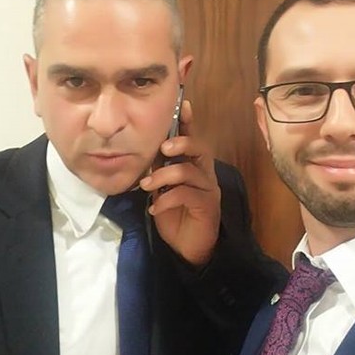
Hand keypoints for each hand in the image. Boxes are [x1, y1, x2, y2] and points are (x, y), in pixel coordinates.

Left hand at [139, 100, 220, 265]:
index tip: (182, 105)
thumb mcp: (162, 189)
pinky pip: (187, 194)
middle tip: (163, 149)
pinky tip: (155, 208)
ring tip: (146, 187)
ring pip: (189, 171)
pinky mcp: (208, 207)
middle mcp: (205, 174)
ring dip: (163, 176)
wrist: (187, 248)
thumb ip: (159, 170)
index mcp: (194, 166)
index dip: (188, 122)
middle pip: (201, 148)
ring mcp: (209, 190)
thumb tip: (144, 151)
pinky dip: (166, 199)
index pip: (193, 139)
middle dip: (181, 143)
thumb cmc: (175, 215)